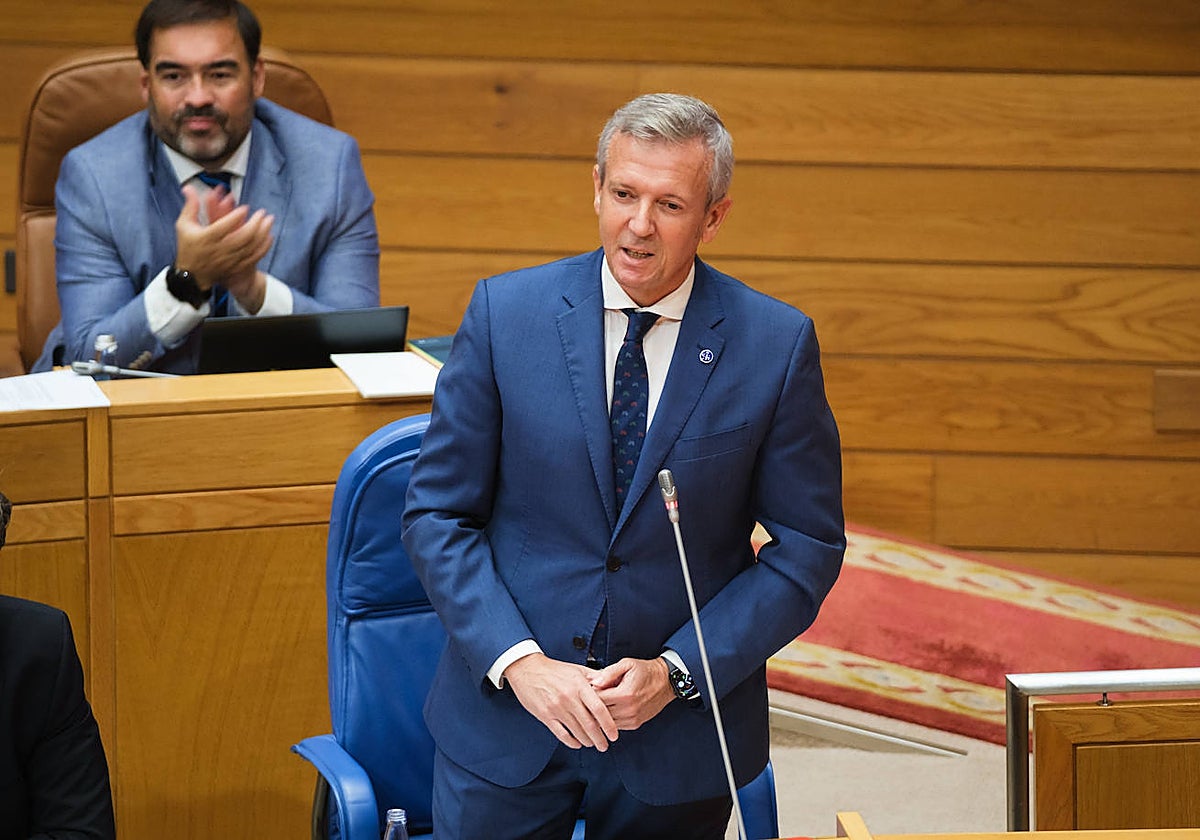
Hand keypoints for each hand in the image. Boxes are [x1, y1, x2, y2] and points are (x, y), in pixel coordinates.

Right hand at [175, 184, 273, 292]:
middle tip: (263, 213)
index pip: (224, 226)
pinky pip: (254, 257)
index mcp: (207, 238)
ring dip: (263, 232)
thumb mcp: (184, 225)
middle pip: (243, 236)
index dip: (236, 216)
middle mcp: (220, 249)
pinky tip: (269, 236)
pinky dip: (263, 246)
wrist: (192, 276)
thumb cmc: (189, 248)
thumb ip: (191, 206)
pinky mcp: (237, 266)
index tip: (245, 207)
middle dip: (256, 223)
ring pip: (251, 246)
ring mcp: (230, 259)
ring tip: (269, 221)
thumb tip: (189, 188)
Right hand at [504, 653, 618, 750]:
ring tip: (593, 744)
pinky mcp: (545, 715)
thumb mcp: (578, 669)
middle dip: (600, 739)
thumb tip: (613, 685)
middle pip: (589, 724)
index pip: (599, 709)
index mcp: (579, 685)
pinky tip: (577, 743)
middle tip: (605, 745)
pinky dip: (571, 742)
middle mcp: (569, 697)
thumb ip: (596, 678)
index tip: (614, 734)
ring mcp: (556, 708)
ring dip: (587, 741)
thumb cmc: (554, 670)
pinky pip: (561, 734)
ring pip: (576, 731)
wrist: (527, 669)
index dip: (609, 725)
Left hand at [589, 657, 674, 730]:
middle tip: (587, 697)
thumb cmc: (646, 671)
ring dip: (600, 714)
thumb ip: (608, 673)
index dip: (588, 694)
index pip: (597, 699)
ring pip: (606, 722)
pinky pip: (615, 725)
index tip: (585, 689)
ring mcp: (633, 719)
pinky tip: (608, 709)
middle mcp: (629, 709)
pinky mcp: (635, 724)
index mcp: (625, 694)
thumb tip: (592, 681)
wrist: (666, 681)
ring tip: (597, 704)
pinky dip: (609, 719)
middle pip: (600, 713)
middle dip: (592, 705)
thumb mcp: (627, 664)